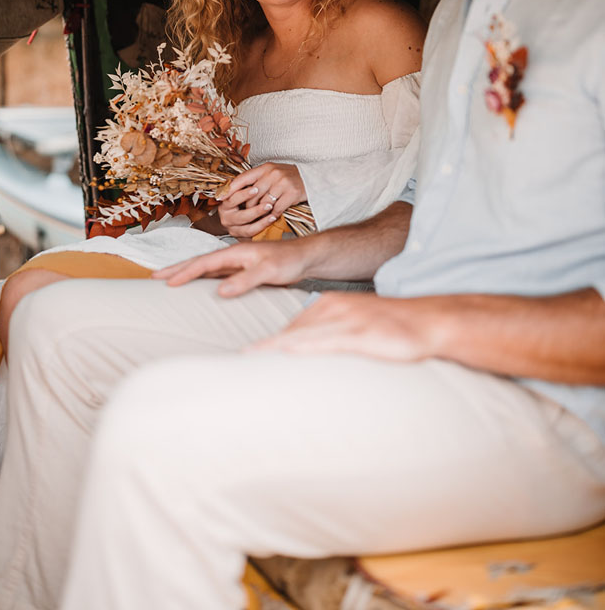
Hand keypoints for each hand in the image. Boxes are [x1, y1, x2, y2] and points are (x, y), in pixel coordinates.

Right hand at [151, 237, 310, 296]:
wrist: (304, 257)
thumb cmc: (288, 260)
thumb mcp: (268, 270)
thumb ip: (246, 279)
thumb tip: (221, 290)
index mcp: (235, 253)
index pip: (204, 263)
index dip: (185, 272)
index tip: (167, 282)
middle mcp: (232, 256)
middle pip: (198, 263)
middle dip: (176, 269)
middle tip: (154, 277)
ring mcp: (236, 264)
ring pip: (205, 269)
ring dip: (186, 274)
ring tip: (168, 281)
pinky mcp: (242, 272)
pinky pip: (216, 276)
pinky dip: (202, 280)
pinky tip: (196, 286)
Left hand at [217, 162, 305, 238]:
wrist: (312, 178)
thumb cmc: (289, 177)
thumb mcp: (272, 172)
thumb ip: (257, 179)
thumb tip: (236, 190)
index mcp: (265, 168)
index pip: (243, 178)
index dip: (230, 189)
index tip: (220, 198)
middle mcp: (273, 174)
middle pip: (252, 194)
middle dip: (248, 205)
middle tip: (245, 212)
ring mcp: (283, 183)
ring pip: (264, 203)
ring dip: (261, 211)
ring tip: (259, 215)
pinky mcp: (292, 193)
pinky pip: (277, 208)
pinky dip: (273, 214)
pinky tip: (272, 217)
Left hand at [250, 293, 435, 361]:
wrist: (429, 321)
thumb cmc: (394, 328)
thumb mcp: (357, 327)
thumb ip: (333, 336)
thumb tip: (312, 356)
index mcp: (330, 305)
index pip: (294, 328)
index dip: (272, 345)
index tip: (249, 359)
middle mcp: (333, 308)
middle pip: (292, 332)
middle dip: (268, 349)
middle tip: (242, 366)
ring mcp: (345, 320)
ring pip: (302, 335)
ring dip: (276, 349)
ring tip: (251, 363)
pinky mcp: (359, 333)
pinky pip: (325, 342)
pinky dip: (303, 348)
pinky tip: (287, 354)